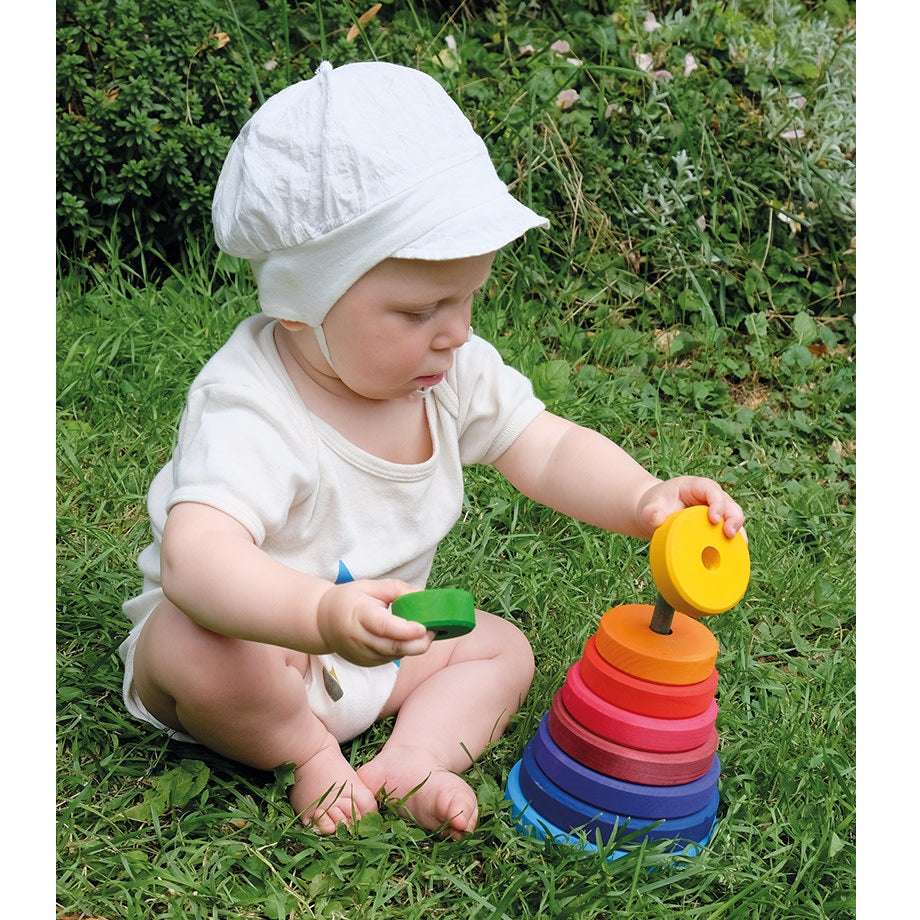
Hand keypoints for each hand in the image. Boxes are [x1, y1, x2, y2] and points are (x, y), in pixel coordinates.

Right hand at [316, 578, 433, 666]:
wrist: (323, 623)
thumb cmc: (348, 600)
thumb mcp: (369, 586)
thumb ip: (396, 589)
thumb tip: (423, 595)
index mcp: (359, 616)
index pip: (384, 627)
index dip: (405, 630)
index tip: (424, 627)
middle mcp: (361, 640)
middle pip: (394, 647)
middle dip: (419, 642)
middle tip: (435, 628)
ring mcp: (364, 655)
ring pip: (397, 655)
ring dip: (415, 645)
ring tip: (425, 630)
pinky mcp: (368, 664)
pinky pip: (392, 658)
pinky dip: (404, 649)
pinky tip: (409, 637)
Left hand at [635, 476, 745, 540]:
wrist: (656, 515)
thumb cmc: (654, 507)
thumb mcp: (649, 507)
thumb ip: (651, 512)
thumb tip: (657, 520)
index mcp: (696, 487)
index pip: (712, 490)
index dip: (717, 503)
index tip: (714, 519)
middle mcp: (711, 498)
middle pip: (729, 504)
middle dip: (734, 518)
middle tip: (729, 533)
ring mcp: (717, 512)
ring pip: (735, 519)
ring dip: (739, 532)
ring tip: (740, 547)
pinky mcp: (717, 527)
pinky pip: (730, 533)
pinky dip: (735, 543)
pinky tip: (735, 556)